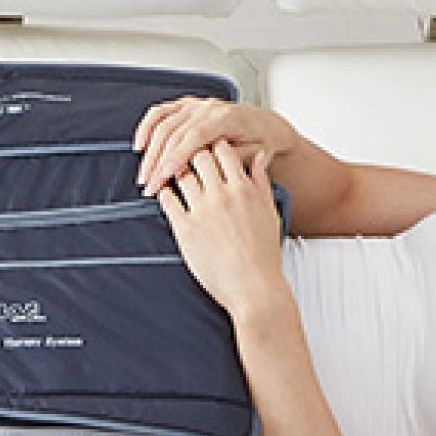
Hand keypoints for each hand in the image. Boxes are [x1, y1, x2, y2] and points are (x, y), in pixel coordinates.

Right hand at [134, 96, 296, 198]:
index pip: (193, 136)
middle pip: (173, 132)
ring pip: (164, 124)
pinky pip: (161, 112)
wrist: (266, 127)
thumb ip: (231, 159)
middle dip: (158, 162)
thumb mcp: (256, 155)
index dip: (175, 157)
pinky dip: (147, 127)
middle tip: (150, 186)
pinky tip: (139, 145)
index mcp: (227, 117)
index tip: (163, 177)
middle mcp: (209, 107)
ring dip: (150, 152)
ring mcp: (196, 105)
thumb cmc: (262, 143)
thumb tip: (208, 168)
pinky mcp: (187, 106)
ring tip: (145, 175)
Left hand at [157, 142, 286, 321]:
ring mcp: (202, 211)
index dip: (213, 147)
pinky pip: (168, 200)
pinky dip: (165, 193)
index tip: (208, 151)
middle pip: (198, 156)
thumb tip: (258, 157)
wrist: (254, 288)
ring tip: (173, 176)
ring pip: (181, 174)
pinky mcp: (185, 229)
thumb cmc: (263, 255)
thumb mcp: (270, 213)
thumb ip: (261, 182)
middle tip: (186, 160)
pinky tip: (166, 195)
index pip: (223, 150)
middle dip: (192, 155)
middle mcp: (223, 195)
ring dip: (176, 172)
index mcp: (244, 189)